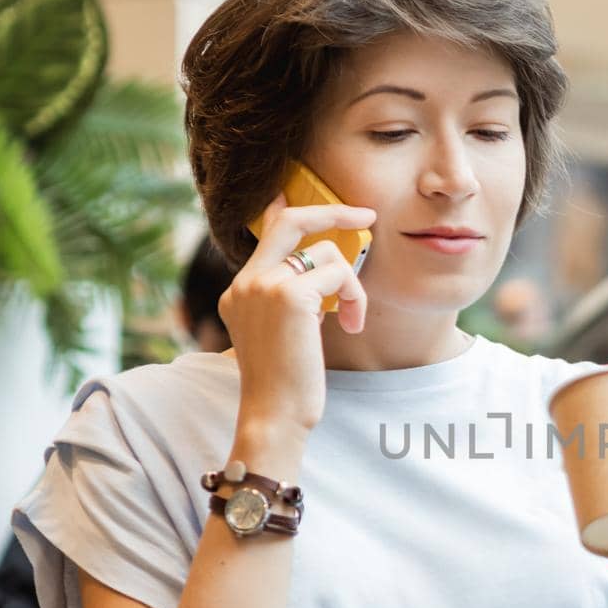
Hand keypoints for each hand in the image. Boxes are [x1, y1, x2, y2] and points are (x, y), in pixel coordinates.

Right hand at [220, 193, 375, 433]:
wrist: (274, 416)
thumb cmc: (286, 386)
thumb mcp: (285, 334)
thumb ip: (293, 298)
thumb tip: (322, 271)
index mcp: (240, 291)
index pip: (265, 233)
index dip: (285, 207)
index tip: (294, 191)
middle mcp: (246, 282)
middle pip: (291, 220)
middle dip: (334, 211)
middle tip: (367, 216)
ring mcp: (263, 285)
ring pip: (328, 254)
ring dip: (353, 286)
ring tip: (352, 319)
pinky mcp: (288, 295)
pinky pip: (339, 274)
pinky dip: (355, 297)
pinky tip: (351, 326)